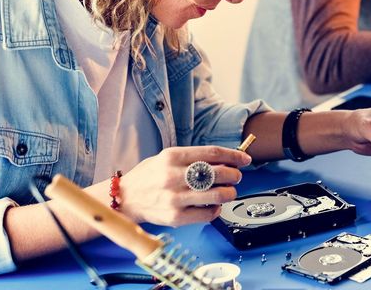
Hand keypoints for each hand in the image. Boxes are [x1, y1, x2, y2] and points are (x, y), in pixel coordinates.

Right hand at [118, 146, 250, 225]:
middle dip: (234, 175)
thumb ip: (193, 158)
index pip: (212, 153)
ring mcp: (175, 198)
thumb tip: (224, 160)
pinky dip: (217, 210)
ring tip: (228, 191)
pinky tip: (214, 205)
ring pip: (217, 195)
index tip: (244, 159)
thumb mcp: (167, 157)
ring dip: (229, 193)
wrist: (126, 198)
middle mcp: (174, 176)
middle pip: (219, 173)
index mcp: (173, 157)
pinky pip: (207, 214)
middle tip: (236, 176)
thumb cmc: (149, 176)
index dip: (233, 156)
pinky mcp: (175, 217)